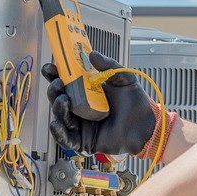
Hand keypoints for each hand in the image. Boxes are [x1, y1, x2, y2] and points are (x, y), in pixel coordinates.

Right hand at [42, 50, 158, 156]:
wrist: (145, 125)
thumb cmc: (135, 103)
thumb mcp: (123, 77)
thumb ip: (108, 65)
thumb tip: (92, 54)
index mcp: (87, 92)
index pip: (66, 82)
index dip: (56, 74)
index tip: (51, 67)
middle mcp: (80, 108)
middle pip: (59, 98)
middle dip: (54, 90)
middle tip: (58, 83)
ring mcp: (81, 124)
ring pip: (61, 117)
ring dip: (57, 108)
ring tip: (62, 100)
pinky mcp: (83, 141)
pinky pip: (66, 139)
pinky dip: (58, 132)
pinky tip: (55, 123)